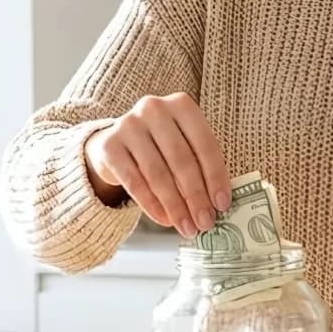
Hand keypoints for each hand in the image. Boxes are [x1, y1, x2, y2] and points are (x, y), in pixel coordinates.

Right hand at [83, 92, 231, 238]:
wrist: (115, 143)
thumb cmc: (160, 147)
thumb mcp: (184, 146)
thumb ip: (200, 167)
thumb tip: (217, 205)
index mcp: (181, 104)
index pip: (204, 143)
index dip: (215, 177)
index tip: (222, 205)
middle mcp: (154, 109)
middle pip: (181, 159)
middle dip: (195, 196)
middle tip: (205, 222)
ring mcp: (128, 125)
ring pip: (157, 173)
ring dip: (175, 205)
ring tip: (187, 227)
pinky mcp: (109, 146)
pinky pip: (134, 181)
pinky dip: (151, 205)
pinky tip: (164, 220)